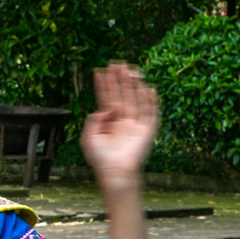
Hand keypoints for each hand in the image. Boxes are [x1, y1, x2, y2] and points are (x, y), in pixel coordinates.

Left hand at [80, 62, 157, 181]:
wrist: (115, 174)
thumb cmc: (100, 159)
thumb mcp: (88, 137)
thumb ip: (93, 120)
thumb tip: (104, 109)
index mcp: (109, 122)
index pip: (106, 99)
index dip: (104, 86)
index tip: (100, 72)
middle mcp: (123, 121)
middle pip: (122, 96)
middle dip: (119, 81)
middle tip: (116, 64)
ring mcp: (135, 125)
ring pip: (135, 100)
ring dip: (133, 86)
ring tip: (130, 70)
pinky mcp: (147, 131)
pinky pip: (151, 113)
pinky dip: (151, 101)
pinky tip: (148, 88)